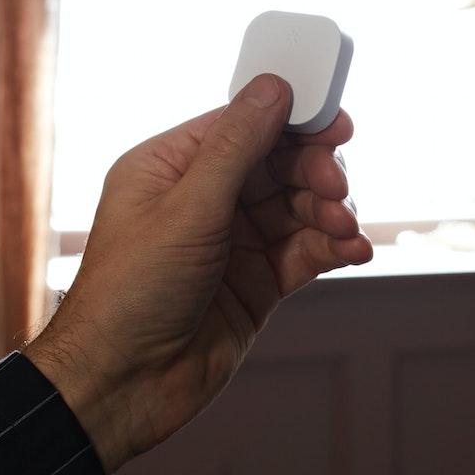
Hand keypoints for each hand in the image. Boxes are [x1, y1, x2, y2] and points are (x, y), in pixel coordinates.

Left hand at [23, 74, 371, 473]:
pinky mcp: (258, 283)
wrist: (120, 387)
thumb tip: (274, 87)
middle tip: (336, 192)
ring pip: (300, 207)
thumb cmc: (130, 293)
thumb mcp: (187, 209)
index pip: (244, 125)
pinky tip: (353, 250)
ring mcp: (234, 242)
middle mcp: (205, 199)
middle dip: (316, 173)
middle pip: (280, 164)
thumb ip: (237, 147)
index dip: (294, 121)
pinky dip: (334, 247)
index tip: (337, 126)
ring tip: (344, 229)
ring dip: (330, 212)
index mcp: (172, 167)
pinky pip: (307, 252)